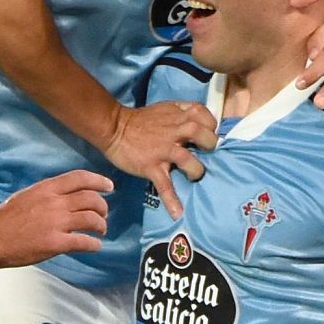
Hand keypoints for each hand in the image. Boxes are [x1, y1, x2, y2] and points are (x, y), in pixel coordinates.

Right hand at [0, 170, 112, 274]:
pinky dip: (94, 244)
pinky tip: (94, 246)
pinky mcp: (56, 243)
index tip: (109, 186)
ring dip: (101, 226)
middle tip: (103, 214)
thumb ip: (47, 195)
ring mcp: (56, 223)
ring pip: (92, 219)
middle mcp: (55, 202)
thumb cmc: (4, 219)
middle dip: (102, 207)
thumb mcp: (26, 196)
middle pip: (91, 199)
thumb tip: (64, 198)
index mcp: (46, 188)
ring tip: (100, 231)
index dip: (99, 181)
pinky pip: (84, 242)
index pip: (80, 178)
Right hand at [101, 101, 215, 219]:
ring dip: (196, 170)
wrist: (113, 128)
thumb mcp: (164, 109)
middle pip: (201, 133)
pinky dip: (171, 200)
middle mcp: (173, 131)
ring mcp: (162, 149)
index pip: (203, 114)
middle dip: (210, 144)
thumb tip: (201, 125)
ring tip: (195, 176)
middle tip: (207, 153)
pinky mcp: (151, 166)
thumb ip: (182, 114)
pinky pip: (164, 185)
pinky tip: (178, 213)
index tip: (209, 133)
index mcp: (177, 115)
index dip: (210, 125)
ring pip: (187, 159)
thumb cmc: (140, 121)